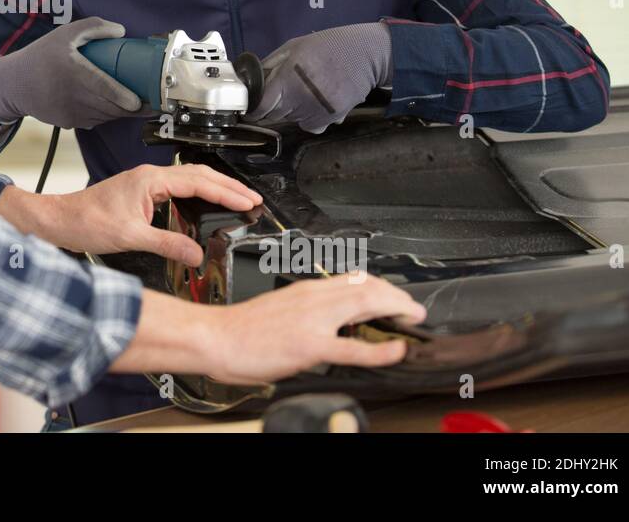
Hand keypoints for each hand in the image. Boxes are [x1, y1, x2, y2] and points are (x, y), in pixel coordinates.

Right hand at [0, 17, 143, 129]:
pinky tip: (114, 106)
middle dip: (133, 108)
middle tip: (153, 102)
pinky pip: (94, 120)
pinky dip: (106, 114)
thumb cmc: (41, 55)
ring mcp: (71, 112)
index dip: (123, 97)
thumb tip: (121, 31)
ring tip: (138, 103)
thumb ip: (93, 27)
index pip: (103, 88)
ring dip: (122, 112)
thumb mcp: (64, 33)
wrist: (14, 85)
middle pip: (111, 107)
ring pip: (105, 115)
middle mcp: (73, 96)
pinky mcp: (68, 122)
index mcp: (74, 72)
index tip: (138, 101)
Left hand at [0, 164, 260, 264]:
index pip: (199, 182)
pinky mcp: (141, 192)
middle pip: (199, 175)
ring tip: (237, 200)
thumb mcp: (131, 238)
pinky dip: (198, 194)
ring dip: (215, 188)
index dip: (227, 193)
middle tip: (253, 199)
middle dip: (229, 186)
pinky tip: (204, 205)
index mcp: (151, 180)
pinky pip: (178, 188)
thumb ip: (168, 245)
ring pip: (189, 179)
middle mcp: (150, 177)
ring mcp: (145, 183)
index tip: (249, 202)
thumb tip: (197, 254)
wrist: (59, 221)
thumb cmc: (86, 222)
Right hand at [202, 274, 426, 383]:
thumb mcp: (279, 309)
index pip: (353, 279)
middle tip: (413, 309)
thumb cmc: (240, 328)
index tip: (394, 297)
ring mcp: (312, 320)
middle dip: (397, 296)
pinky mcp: (309, 345)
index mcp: (305, 290)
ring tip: (412, 319)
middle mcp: (312, 298)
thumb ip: (304, 311)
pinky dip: (381, 349)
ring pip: (366, 304)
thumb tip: (325, 321)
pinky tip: (395, 350)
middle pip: (367, 287)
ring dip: (396, 309)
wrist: (215, 337)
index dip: (381, 287)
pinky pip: (354, 346)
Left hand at [245, 23, 392, 133]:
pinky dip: (309, 118)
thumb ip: (270, 65)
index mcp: (287, 78)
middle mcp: (300, 98)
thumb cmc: (327, 46)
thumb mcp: (293, 47)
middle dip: (273, 107)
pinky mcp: (331, 119)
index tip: (252, 109)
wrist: (366, 55)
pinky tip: (316, 102)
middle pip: (274, 116)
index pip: (261, 107)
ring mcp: (316, 111)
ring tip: (305, 91)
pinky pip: (310, 126)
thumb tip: (251, 83)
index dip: (253, 110)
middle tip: (283, 92)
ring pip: (292, 121)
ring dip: (292, 111)